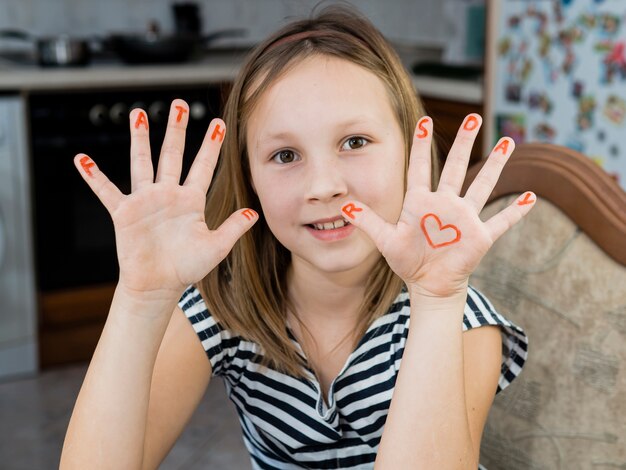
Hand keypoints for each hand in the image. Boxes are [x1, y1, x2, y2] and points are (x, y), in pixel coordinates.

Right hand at [74, 99, 256, 295]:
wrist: (159, 285)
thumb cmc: (187, 267)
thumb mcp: (216, 247)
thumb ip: (233, 227)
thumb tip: (254, 212)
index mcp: (191, 200)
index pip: (203, 166)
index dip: (211, 145)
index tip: (219, 123)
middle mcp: (168, 194)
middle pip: (172, 154)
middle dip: (176, 129)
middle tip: (178, 104)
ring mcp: (145, 201)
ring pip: (142, 163)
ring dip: (139, 139)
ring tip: (138, 114)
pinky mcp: (124, 213)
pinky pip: (106, 191)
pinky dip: (94, 176)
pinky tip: (81, 159)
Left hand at [342, 114, 535, 297]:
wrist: (429, 285)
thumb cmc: (407, 261)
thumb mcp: (385, 240)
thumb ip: (368, 221)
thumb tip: (344, 205)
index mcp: (421, 202)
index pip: (421, 168)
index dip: (422, 146)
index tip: (424, 120)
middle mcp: (445, 204)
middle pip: (457, 168)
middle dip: (465, 143)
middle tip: (474, 118)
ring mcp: (464, 219)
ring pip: (483, 186)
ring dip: (496, 165)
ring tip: (509, 142)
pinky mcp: (479, 237)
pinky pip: (501, 222)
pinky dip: (515, 211)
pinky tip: (531, 197)